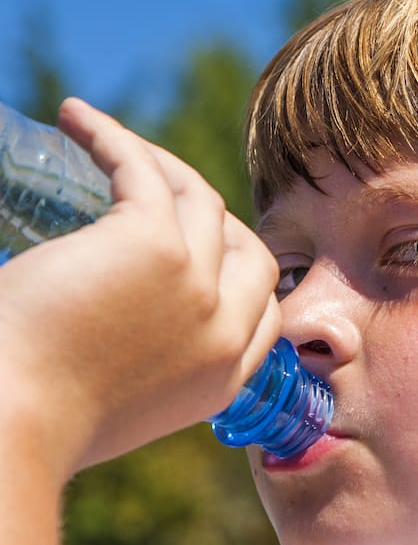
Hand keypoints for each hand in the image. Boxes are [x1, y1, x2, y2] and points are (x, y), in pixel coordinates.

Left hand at [0, 98, 280, 479]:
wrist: (10, 426)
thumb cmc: (35, 421)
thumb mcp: (123, 404)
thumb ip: (149, 366)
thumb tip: (123, 322)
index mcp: (220, 380)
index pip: (264, 313)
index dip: (238, 275)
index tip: (196, 252)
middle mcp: (223, 332)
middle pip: (252, 252)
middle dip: (214, 221)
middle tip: (156, 197)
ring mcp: (198, 286)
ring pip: (200, 200)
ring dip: (157, 162)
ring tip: (101, 142)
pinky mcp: (155, 244)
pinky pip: (144, 170)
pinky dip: (111, 137)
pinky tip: (74, 118)